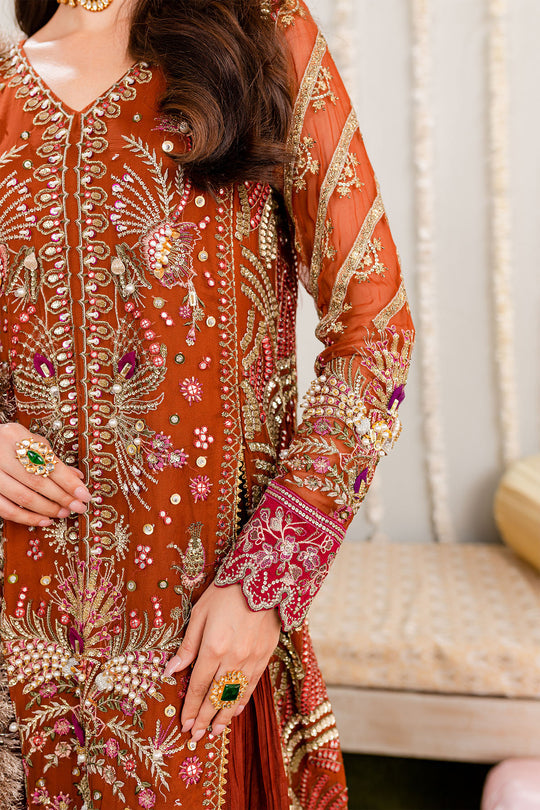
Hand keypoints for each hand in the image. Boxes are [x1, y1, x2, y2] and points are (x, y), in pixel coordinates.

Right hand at [0, 422, 90, 526]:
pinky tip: (44, 520)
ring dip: (47, 508)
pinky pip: (6, 509)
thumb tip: (76, 478)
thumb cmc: (9, 442)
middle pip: (37, 481)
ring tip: (64, 513)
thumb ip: (52, 459)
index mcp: (16, 437)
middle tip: (78, 507)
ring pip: (23, 497)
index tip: (84, 494)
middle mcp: (1, 454)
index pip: (48, 462)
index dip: (69, 482)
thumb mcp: (31, 442)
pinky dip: (26, 518)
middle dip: (62, 497)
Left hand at [163, 582, 280, 740]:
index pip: (198, 686)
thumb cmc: (226, 593)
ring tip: (214, 732)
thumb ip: (187, 645)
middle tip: (195, 736)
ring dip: (224, 716)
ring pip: (235, 695)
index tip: (184, 724)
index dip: (190, 708)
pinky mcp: (265, 655)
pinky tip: (235, 710)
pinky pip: (252, 684)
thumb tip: (171, 670)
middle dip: (204, 719)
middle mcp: (233, 658)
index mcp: (213, 648)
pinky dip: (242, 700)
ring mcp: (251, 659)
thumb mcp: (200, 614)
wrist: (263, 579)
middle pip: (215, 696)